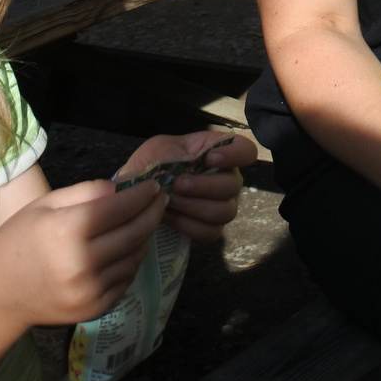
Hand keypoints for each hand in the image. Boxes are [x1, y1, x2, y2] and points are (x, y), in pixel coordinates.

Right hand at [0, 177, 166, 328]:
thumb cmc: (19, 240)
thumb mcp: (47, 204)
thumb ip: (86, 192)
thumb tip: (122, 189)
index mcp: (68, 230)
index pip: (121, 208)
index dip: (142, 195)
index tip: (154, 186)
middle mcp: (82, 262)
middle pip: (134, 232)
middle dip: (153, 213)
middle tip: (161, 200)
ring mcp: (89, 290)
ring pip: (134, 257)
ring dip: (145, 237)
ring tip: (145, 222)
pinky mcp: (94, 309)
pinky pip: (125, 279)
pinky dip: (132, 261)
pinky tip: (129, 248)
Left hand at [116, 131, 258, 240]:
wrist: (135, 195)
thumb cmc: (151, 165)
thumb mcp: (158, 148)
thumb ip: (175, 151)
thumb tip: (190, 163)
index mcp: (218, 152)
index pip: (245, 150)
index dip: (235, 154)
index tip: (210, 158)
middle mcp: (225, 179)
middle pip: (234, 185)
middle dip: (204, 186)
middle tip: (177, 184)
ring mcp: (220, 206)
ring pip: (225, 211)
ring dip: (195, 206)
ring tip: (169, 201)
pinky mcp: (209, 230)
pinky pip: (210, 232)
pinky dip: (187, 225)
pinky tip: (169, 216)